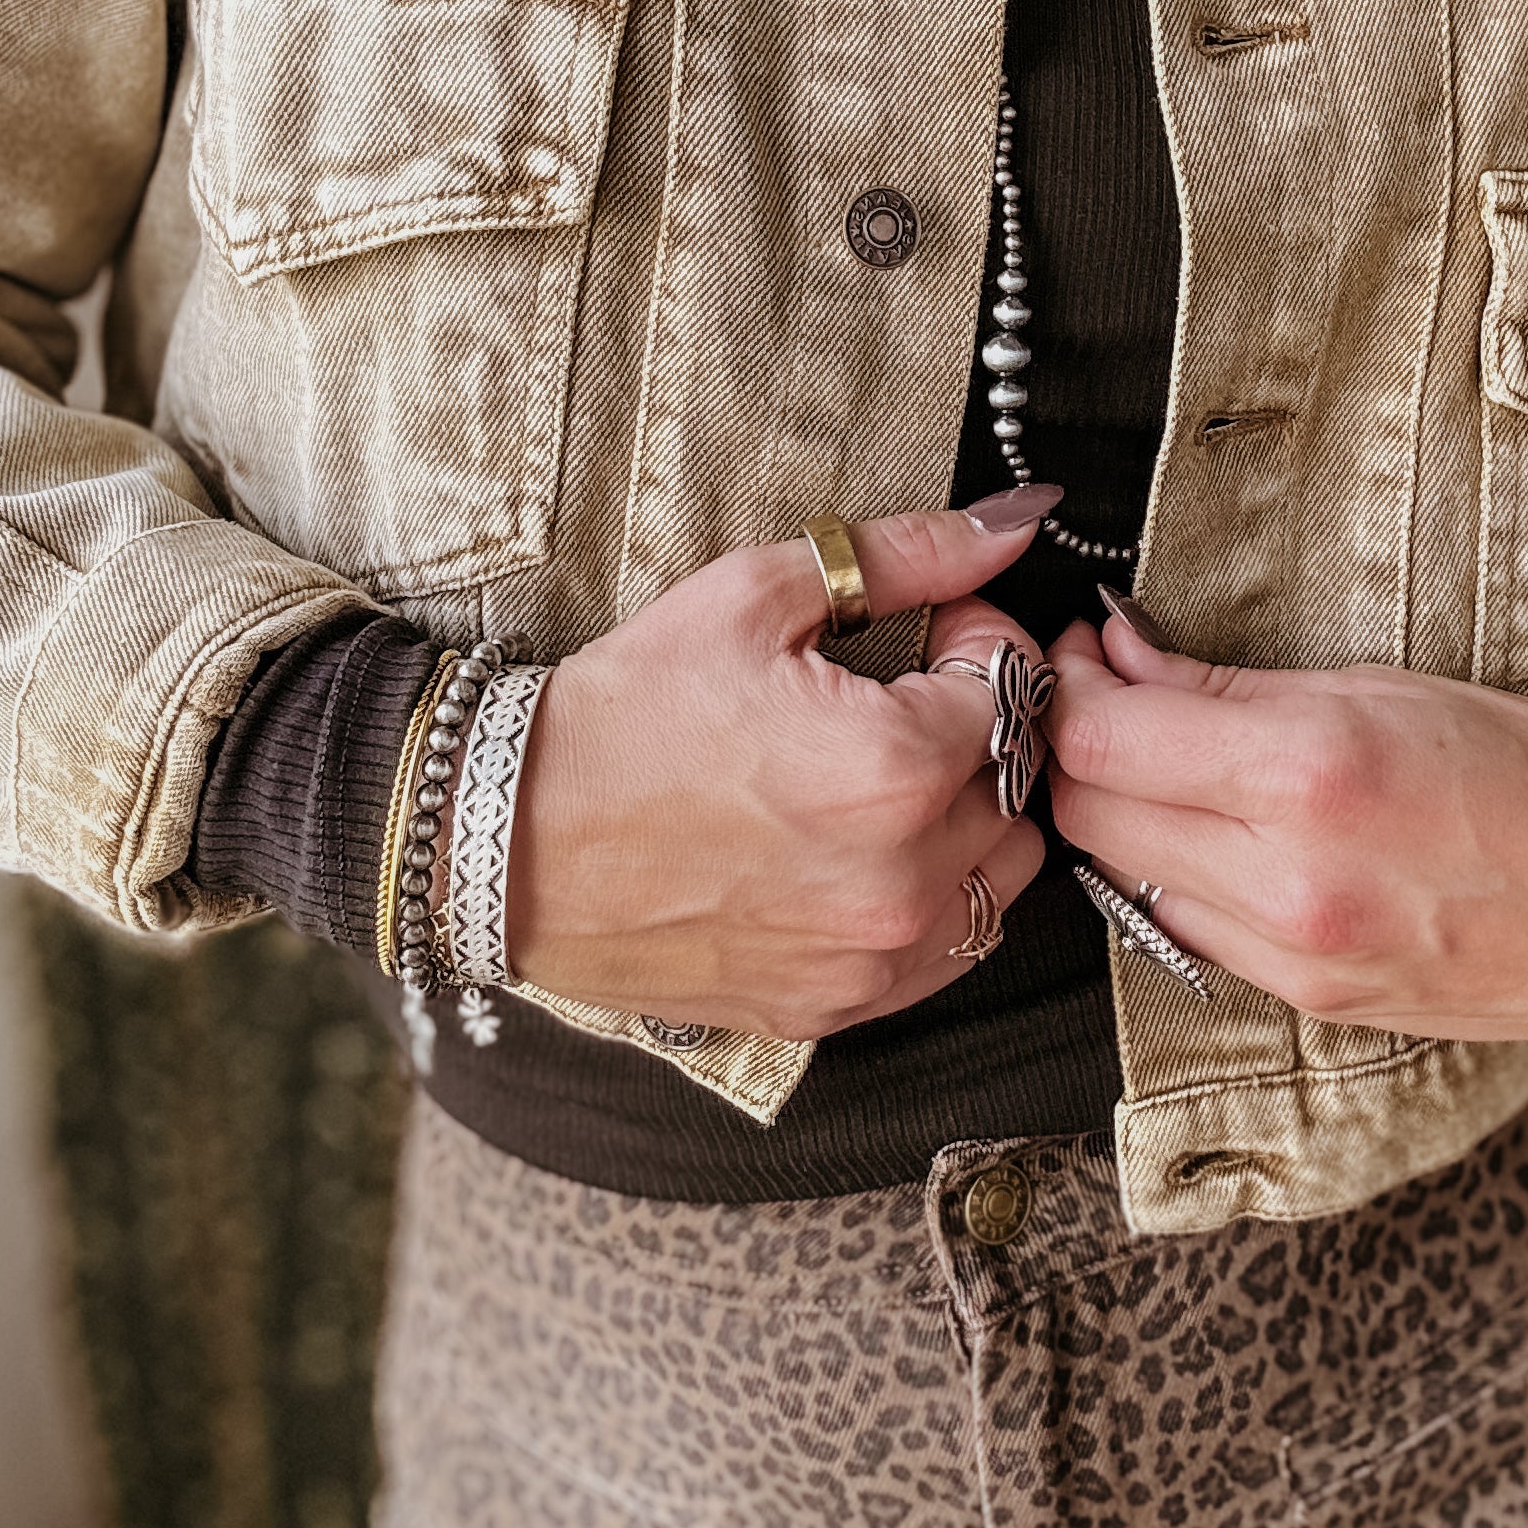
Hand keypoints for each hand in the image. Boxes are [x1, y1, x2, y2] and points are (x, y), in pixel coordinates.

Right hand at [503, 493, 1058, 1039]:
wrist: (512, 837)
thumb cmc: (626, 713)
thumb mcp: (756, 596)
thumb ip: (904, 556)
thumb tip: (1014, 522)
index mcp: (894, 765)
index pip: (1013, 690)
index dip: (976, 646)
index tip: (929, 638)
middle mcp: (901, 875)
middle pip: (1015, 785)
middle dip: (979, 731)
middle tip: (900, 701)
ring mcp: (870, 956)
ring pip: (997, 878)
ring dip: (968, 822)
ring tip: (882, 782)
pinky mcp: (836, 1006)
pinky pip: (943, 954)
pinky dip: (927, 900)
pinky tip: (859, 856)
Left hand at [1045, 614, 1527, 1039]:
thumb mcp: (1383, 685)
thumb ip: (1228, 682)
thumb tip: (1118, 654)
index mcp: (1307, 773)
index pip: (1101, 738)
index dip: (1066, 684)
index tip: (1079, 649)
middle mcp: (1285, 880)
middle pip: (1092, 813)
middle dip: (1078, 746)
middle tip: (1106, 691)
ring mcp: (1292, 958)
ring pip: (1123, 880)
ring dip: (1119, 814)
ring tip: (1162, 755)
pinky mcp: (1305, 1004)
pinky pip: (1184, 932)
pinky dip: (1171, 875)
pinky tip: (1213, 830)